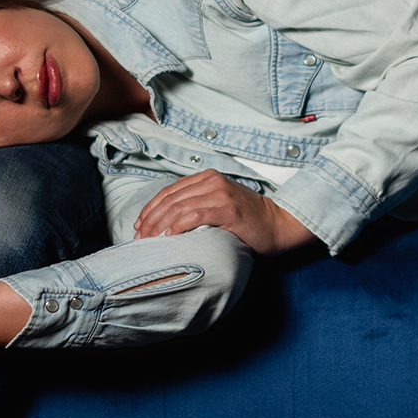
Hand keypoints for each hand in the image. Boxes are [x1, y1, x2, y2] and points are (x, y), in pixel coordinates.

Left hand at [133, 170, 317, 255]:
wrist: (278, 224)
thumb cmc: (247, 220)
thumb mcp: (219, 203)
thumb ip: (197, 203)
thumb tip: (166, 220)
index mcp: (207, 177)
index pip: (169, 191)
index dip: (150, 208)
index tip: (139, 225)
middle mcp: (212, 181)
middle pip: (170, 199)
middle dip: (151, 219)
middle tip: (139, 237)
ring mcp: (221, 194)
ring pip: (179, 207)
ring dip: (160, 225)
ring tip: (149, 240)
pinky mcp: (228, 209)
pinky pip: (196, 215)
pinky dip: (178, 225)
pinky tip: (168, 236)